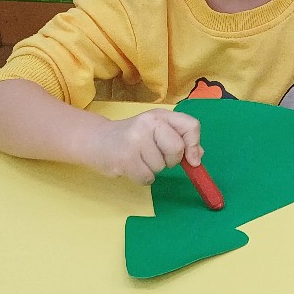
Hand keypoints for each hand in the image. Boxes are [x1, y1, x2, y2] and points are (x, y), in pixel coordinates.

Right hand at [82, 109, 201, 184]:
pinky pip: (148, 178)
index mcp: (160, 115)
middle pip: (177, 149)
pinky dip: (142, 178)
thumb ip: (179, 139)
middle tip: (155, 156)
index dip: (194, 144)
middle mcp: (148, 123)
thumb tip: (197, 156)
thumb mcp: (156, 131)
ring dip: (152, 169)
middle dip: (171, 160)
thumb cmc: (132, 138)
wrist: (96, 140)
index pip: (191, 126)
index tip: (192, 160)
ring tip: (138, 159)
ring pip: (161, 167)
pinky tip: (132, 167)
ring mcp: (135, 140)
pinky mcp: (125, 158)